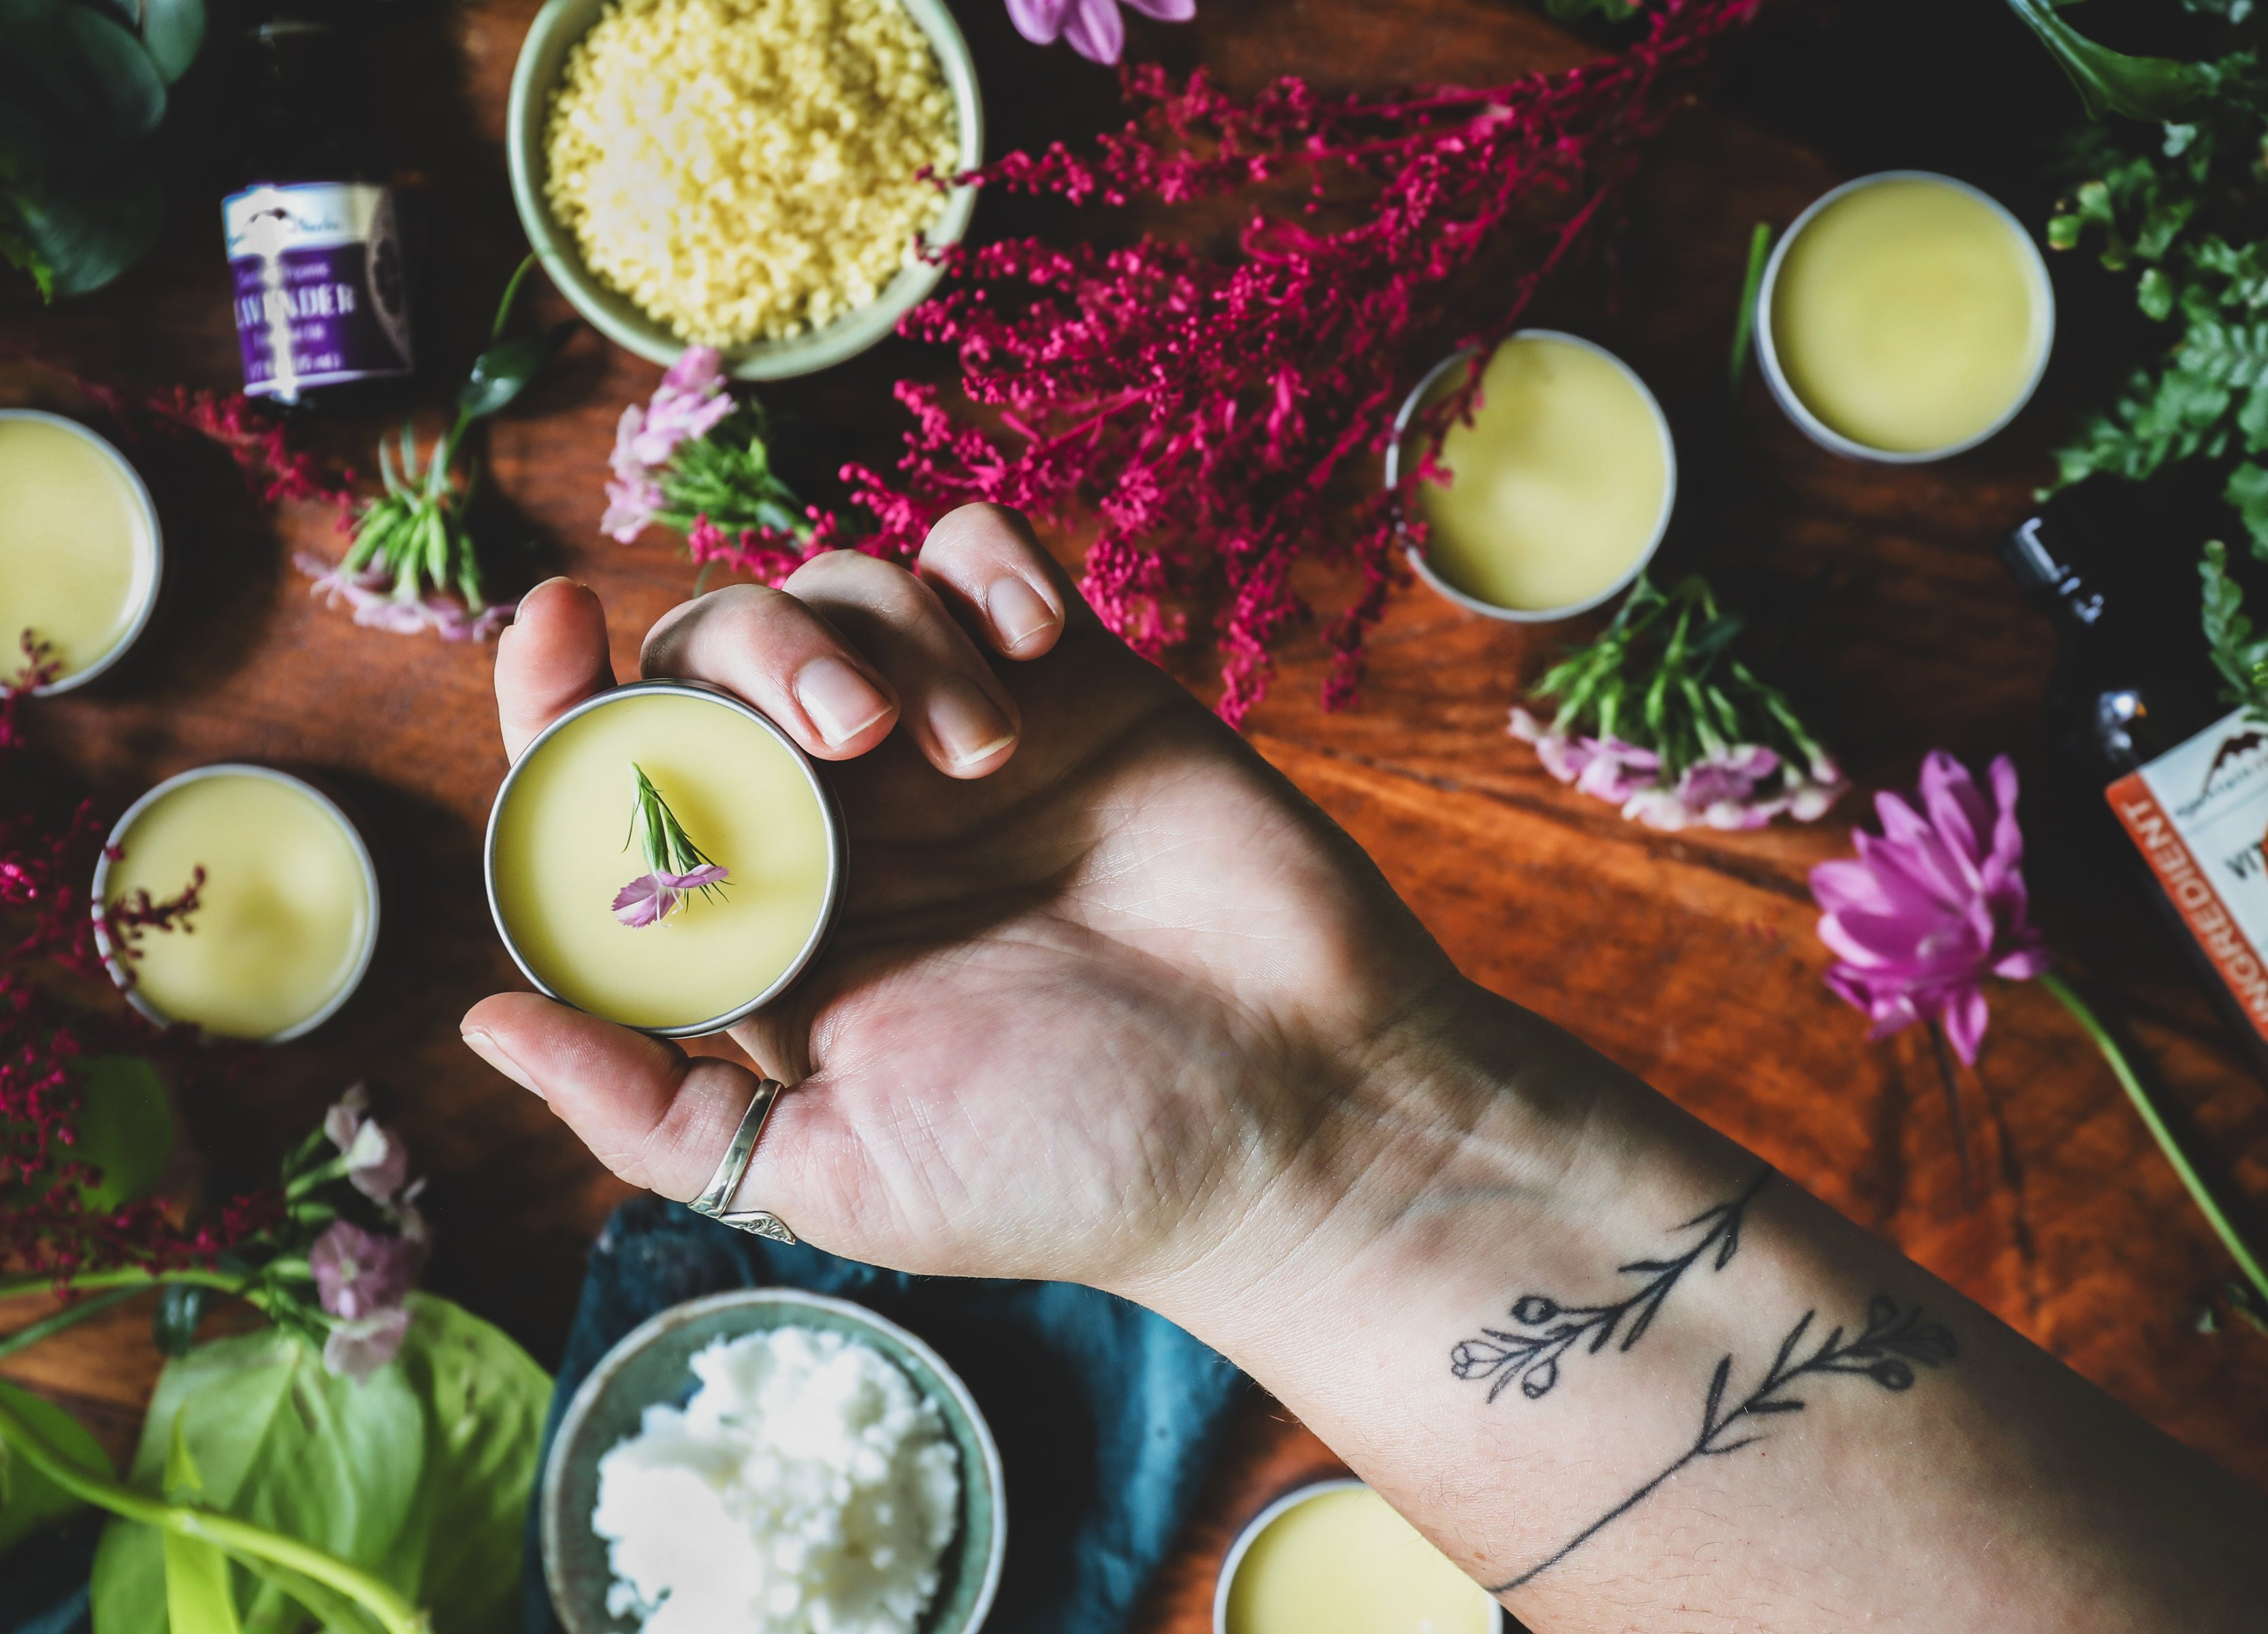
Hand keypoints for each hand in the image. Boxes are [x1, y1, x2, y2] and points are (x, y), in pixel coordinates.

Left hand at [461, 506, 1459, 1296]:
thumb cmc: (1074, 1165)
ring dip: (882, 633)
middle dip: (745, 659)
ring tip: (979, 749)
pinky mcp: (1073, 682)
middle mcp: (845, 828)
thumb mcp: (837, 1174)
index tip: (550, 629)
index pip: (611, 789)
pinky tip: (1034, 651)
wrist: (1298, 1111)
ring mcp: (958, 747)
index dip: (557, 701)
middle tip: (845, 735)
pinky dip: (984, 569)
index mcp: (767, 933)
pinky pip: (981, 556)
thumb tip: (485, 1022)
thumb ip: (653, 1107)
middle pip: (714, 660)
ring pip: (845, 589)